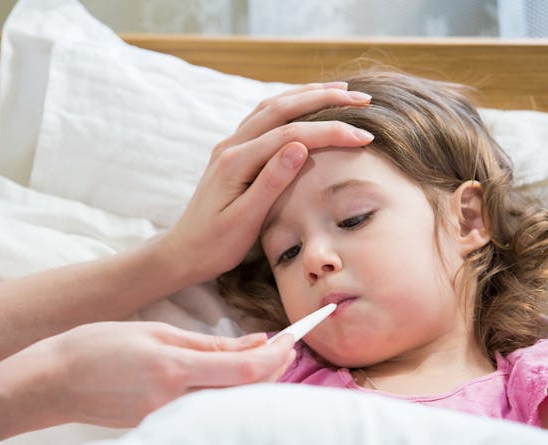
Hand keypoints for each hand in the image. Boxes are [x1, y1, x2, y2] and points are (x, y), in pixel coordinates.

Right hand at [36, 322, 295, 427]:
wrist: (52, 382)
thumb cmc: (98, 346)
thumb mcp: (156, 332)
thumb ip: (209, 343)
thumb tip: (256, 342)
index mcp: (175, 371)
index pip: (246, 371)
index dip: (277, 356)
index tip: (293, 338)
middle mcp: (175, 402)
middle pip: (244, 392)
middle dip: (274, 369)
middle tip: (286, 344)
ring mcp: (166, 420)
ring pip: (229, 403)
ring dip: (254, 380)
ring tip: (266, 355)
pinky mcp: (159, 427)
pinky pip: (206, 409)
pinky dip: (227, 390)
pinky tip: (231, 373)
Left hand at [160, 82, 372, 281]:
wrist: (184, 252)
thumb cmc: (215, 244)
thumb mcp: (244, 220)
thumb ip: (271, 181)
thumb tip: (300, 146)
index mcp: (236, 162)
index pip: (291, 134)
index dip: (329, 130)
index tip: (363, 135)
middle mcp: (232, 145)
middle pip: (282, 108)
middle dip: (324, 98)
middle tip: (361, 97)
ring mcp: (231, 145)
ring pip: (272, 106)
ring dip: (307, 94)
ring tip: (341, 90)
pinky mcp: (234, 152)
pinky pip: (264, 117)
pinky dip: (290, 105)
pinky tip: (306, 104)